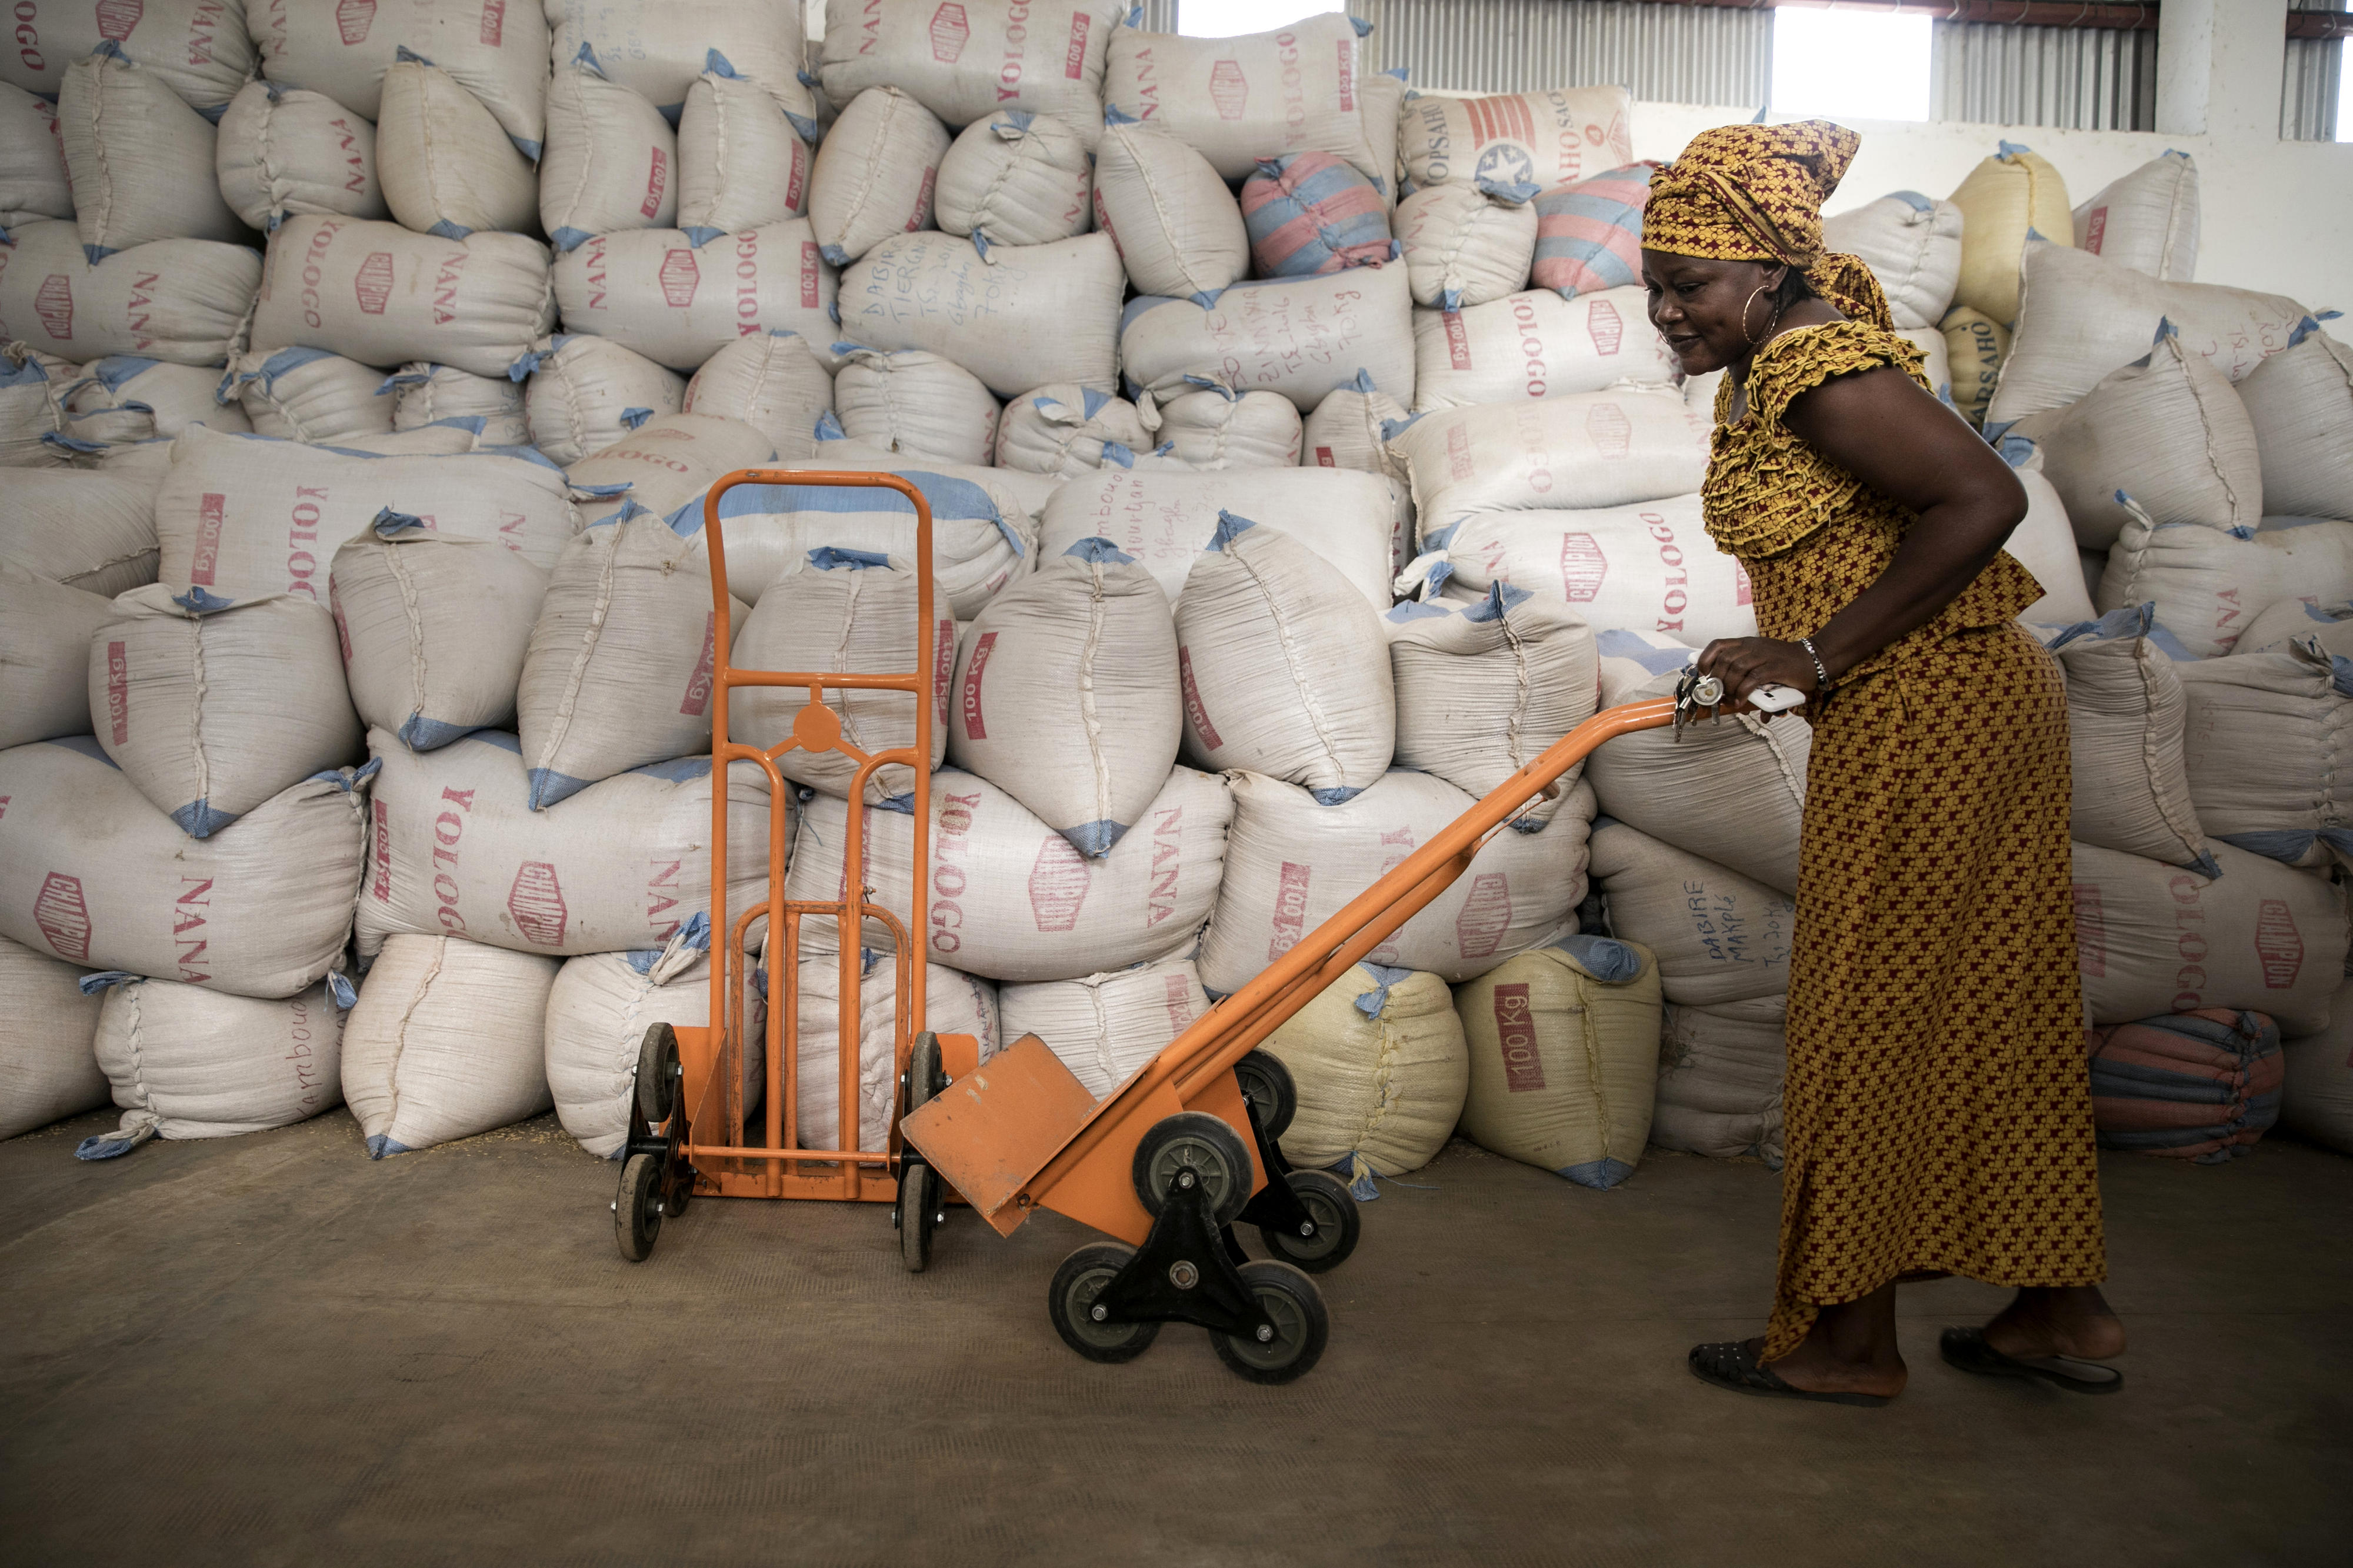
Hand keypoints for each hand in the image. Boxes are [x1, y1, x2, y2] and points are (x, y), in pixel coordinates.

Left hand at [1694, 637, 1818, 717]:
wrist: (1813, 659)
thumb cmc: (1785, 663)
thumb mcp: (1762, 663)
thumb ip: (1746, 678)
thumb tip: (1738, 702)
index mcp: (1746, 643)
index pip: (1717, 645)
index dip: (1705, 660)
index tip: (1703, 677)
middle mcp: (1752, 646)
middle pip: (1724, 660)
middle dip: (1717, 681)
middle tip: (1719, 696)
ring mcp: (1764, 655)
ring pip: (1736, 669)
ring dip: (1729, 688)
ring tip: (1730, 700)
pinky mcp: (1775, 667)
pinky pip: (1753, 679)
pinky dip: (1743, 692)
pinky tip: (1741, 701)